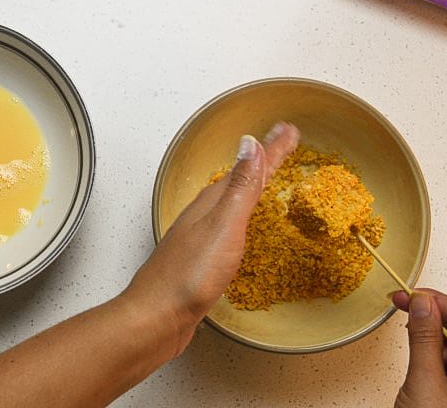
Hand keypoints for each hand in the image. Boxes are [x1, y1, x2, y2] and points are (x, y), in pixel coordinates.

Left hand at [121, 121, 299, 357]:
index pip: (248, 168)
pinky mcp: (201, 262)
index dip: (271, 150)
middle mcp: (203, 216)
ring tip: (266, 179)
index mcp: (211, 203)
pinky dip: (243, 220)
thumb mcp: (223, 226)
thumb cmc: (188, 276)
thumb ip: (240, 188)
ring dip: (252, 189)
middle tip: (282, 146)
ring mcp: (200, 239)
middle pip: (239, 181)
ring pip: (231, 204)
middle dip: (263, 163)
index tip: (289, 130)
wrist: (157, 317)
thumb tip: (250, 144)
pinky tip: (244, 230)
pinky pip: (228, 230)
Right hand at [392, 289, 446, 407]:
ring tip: (415, 335)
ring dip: (439, 337)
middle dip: (439, 315)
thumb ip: (424, 339)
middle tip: (410, 305)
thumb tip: (423, 306)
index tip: (411, 294)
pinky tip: (425, 355)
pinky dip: (442, 355)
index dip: (437, 302)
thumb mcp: (424, 382)